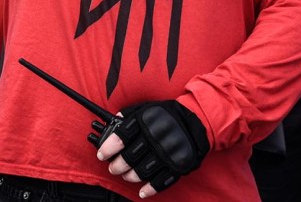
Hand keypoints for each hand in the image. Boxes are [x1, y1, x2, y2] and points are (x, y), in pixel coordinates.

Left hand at [95, 101, 209, 197]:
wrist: (198, 119)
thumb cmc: (167, 115)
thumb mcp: (147, 108)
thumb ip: (128, 116)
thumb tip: (111, 124)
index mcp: (147, 120)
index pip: (122, 136)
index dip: (108, 147)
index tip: (102, 154)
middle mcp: (157, 136)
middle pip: (129, 157)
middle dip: (117, 166)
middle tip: (113, 167)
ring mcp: (169, 151)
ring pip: (142, 171)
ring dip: (130, 177)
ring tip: (126, 175)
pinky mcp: (179, 164)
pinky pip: (161, 181)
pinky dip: (149, 189)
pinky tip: (142, 191)